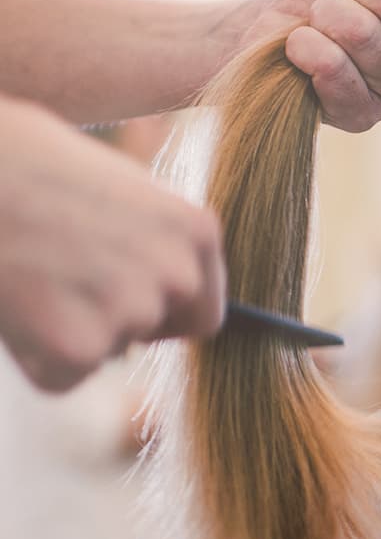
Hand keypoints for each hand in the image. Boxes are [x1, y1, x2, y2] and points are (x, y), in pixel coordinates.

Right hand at [0, 98, 225, 391]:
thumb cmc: (30, 163)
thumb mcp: (122, 186)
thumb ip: (157, 239)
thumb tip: (172, 285)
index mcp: (197, 230)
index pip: (203, 308)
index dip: (162, 310)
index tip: (124, 294)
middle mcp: (178, 273)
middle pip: (155, 332)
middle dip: (117, 319)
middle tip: (63, 274)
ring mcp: (132, 312)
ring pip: (107, 351)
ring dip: (71, 329)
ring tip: (33, 272)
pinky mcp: (79, 349)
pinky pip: (62, 375)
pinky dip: (34, 356)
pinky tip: (15, 304)